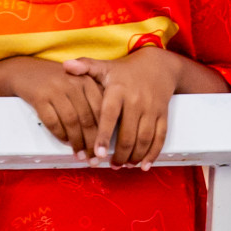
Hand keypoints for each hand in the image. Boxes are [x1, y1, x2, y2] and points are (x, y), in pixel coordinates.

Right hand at [0, 57, 101, 158]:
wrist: (24, 70)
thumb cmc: (56, 81)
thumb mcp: (77, 83)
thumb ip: (91, 100)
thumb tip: (104, 131)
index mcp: (87, 81)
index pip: (101, 109)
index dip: (104, 131)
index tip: (106, 148)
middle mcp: (74, 84)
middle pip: (87, 118)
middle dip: (92, 142)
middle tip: (95, 159)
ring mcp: (56, 90)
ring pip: (71, 121)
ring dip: (76, 142)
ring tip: (80, 156)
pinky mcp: (39, 97)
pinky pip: (52, 120)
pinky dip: (59, 134)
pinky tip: (64, 143)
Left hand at [64, 46, 182, 167]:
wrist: (159, 66)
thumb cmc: (126, 71)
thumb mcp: (105, 66)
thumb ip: (85, 67)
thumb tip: (66, 66)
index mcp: (119, 91)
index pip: (109, 116)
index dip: (103, 136)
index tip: (98, 153)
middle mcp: (136, 101)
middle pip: (128, 133)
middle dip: (119, 153)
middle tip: (110, 165)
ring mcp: (152, 109)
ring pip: (144, 138)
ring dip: (134, 155)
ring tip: (123, 165)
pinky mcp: (163, 114)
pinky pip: (160, 136)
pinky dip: (153, 153)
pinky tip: (145, 164)